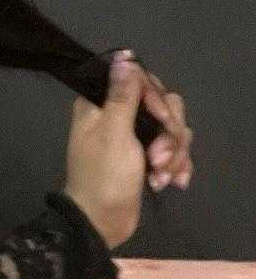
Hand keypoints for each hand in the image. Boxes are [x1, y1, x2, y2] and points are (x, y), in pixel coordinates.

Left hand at [63, 49, 193, 248]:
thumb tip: (124, 56)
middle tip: (157, 158)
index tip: (161, 121)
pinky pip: (174, 151)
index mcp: (101, 104)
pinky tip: (171, 183)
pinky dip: (175, 167)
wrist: (101, 222)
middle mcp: (118, 114)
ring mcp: (134, 136)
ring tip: (159, 177)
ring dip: (173, 155)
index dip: (158, 101)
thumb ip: (122, 95)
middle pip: (164, 106)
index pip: (143, 82)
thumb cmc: (103, 177)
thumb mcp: (113, 133)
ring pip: (172, 130)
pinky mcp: (146, 156)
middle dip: (168, 135)